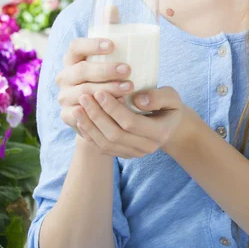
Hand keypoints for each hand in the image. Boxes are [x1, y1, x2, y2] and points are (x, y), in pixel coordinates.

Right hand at [55, 37, 133, 137]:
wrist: (98, 110)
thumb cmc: (105, 74)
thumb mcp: (106, 55)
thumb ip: (108, 31)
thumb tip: (111, 7)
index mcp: (72, 58)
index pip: (76, 46)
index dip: (92, 45)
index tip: (113, 45)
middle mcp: (64, 76)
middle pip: (82, 71)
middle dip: (106, 70)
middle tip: (128, 70)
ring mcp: (64, 97)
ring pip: (84, 92)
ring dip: (107, 90)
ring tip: (129, 88)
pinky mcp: (68, 116)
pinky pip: (83, 114)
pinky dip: (99, 110)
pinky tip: (115, 108)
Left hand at [72, 86, 199, 157]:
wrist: (170, 125)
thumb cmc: (168, 106)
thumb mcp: (171, 97)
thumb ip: (158, 96)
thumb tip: (137, 99)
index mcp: (160, 132)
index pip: (131, 123)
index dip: (113, 109)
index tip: (100, 92)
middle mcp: (147, 147)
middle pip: (115, 135)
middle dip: (97, 116)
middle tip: (84, 97)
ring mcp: (134, 154)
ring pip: (106, 144)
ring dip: (89, 126)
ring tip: (77, 108)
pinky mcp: (124, 155)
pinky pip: (102, 149)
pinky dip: (89, 135)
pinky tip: (80, 120)